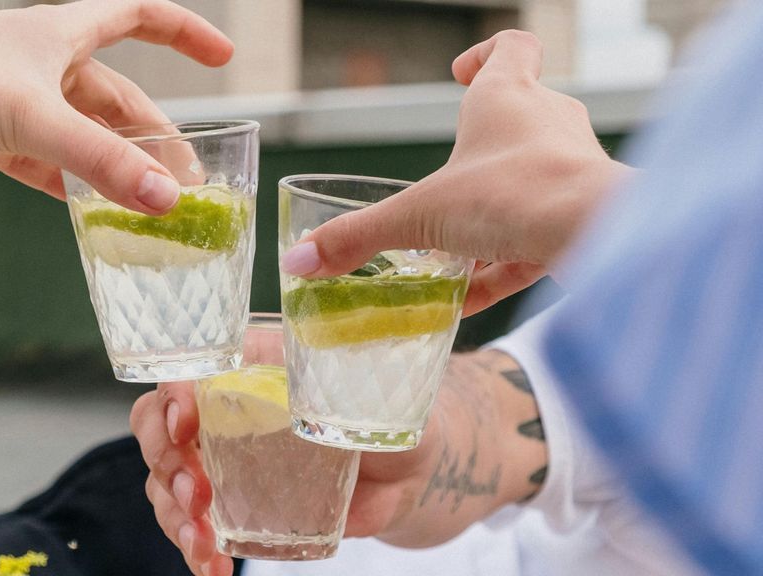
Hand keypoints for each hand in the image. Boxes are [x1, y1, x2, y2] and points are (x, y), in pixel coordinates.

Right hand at [130, 350, 547, 573]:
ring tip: (204, 542)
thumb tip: (332, 415)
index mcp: (256, 364)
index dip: (175, 391)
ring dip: (172, 513)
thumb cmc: (397, 420)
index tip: (187, 424)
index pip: (194, 365)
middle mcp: (227, 404)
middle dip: (164, 461)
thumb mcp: (384, 402)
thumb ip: (358, 401)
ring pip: (164, 477)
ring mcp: (222, 454)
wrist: (410, 469)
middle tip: (197, 496)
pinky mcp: (232, 499)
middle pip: (157, 422)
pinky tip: (212, 568)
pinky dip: (192, 546)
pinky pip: (190, 519)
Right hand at [279, 30, 631, 315]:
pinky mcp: (582, 217)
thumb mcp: (419, 216)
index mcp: (508, 99)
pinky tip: (469, 301)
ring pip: (528, 182)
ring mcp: (571, 169)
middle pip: (521, 116)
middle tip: (447, 175)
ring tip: (448, 251)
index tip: (460, 73)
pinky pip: (537, 236)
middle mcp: (547, 124)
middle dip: (480, 148)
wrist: (597, 233)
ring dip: (490, 212)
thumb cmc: (510, 194)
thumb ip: (359, 238)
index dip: (486, 55)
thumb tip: (298, 262)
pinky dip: (503, 263)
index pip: (511, 49)